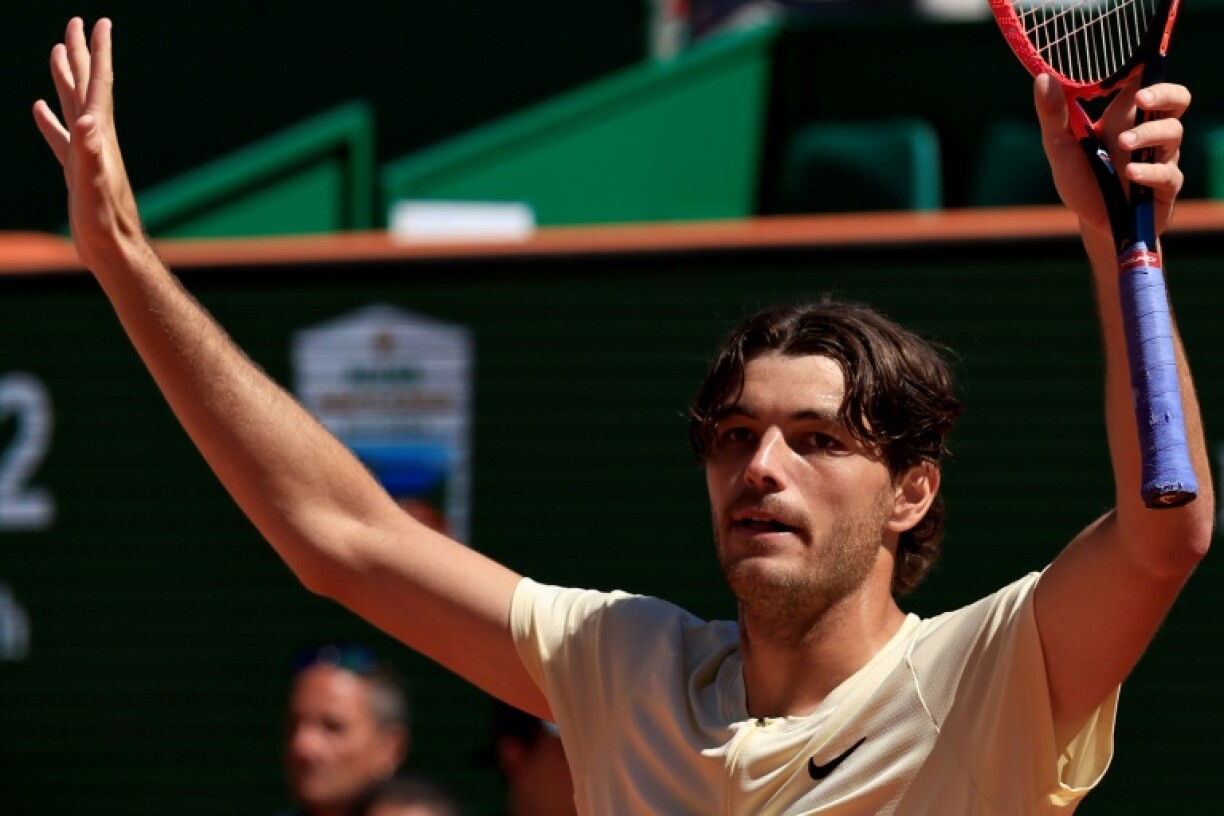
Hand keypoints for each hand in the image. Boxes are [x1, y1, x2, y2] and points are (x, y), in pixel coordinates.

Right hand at [32, 18, 142, 272]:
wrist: (113, 250)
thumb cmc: (104, 222)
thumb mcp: (94, 185)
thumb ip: (89, 153)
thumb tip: (87, 121)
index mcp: (100, 135)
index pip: (100, 83)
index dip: (99, 52)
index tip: (100, 22)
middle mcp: (96, 138)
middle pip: (87, 85)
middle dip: (81, 53)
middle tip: (75, 23)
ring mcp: (86, 153)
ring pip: (73, 104)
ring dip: (66, 77)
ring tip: (57, 52)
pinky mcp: (77, 170)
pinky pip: (61, 136)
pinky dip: (50, 119)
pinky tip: (40, 109)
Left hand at [1033, 73, 1189, 239]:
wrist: (1094, 224)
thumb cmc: (1082, 180)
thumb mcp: (1060, 147)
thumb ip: (1052, 114)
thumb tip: (1042, 77)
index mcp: (1124, 117)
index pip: (1146, 82)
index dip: (1148, 68)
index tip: (1137, 61)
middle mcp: (1147, 132)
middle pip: (1177, 98)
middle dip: (1164, 94)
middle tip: (1142, 99)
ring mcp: (1159, 158)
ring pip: (1173, 132)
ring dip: (1149, 134)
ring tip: (1123, 143)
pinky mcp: (1165, 185)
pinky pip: (1167, 173)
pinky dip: (1149, 171)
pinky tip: (1130, 174)